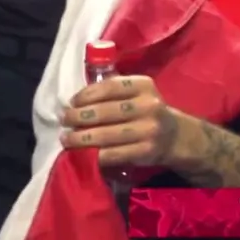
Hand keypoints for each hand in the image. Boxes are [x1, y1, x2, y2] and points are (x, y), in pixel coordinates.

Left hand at [61, 74, 187, 167]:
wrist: (174, 136)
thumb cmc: (145, 111)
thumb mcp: (136, 93)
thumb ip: (112, 91)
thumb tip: (76, 101)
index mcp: (143, 85)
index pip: (110, 86)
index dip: (87, 94)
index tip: (72, 102)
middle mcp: (148, 106)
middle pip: (105, 111)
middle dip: (79, 116)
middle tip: (64, 120)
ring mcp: (148, 130)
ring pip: (106, 134)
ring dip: (81, 137)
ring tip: (67, 138)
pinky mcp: (145, 151)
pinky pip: (113, 153)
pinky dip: (94, 154)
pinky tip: (83, 153)